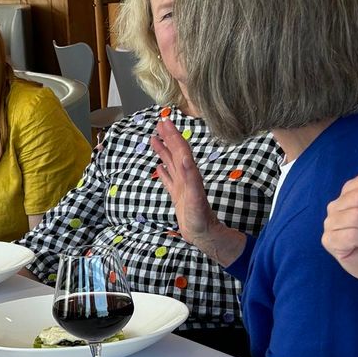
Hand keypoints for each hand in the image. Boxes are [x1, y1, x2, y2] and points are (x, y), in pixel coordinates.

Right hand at [150, 117, 243, 264]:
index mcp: (190, 174)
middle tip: (159, 123)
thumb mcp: (196, 198)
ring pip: (171, 163)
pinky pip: (169, 180)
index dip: (173, 135)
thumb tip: (185, 158)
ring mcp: (182, 185)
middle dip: (168, 137)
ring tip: (154, 139)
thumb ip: (191, 178)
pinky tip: (159, 167)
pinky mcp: (178, 195)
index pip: (181, 150)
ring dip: (164, 150)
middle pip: (176, 152)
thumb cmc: (200, 218)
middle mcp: (186, 177)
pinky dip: (163, 171)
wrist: (204, 234)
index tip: (165, 122)